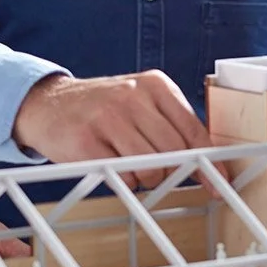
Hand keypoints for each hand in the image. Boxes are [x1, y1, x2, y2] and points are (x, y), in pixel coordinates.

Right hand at [11, 71, 211, 184]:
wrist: (47, 103)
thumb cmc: (102, 108)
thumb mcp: (139, 101)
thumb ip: (170, 125)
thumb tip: (206, 164)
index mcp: (154, 84)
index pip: (193, 129)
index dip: (209, 161)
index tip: (220, 182)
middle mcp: (132, 96)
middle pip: (174, 152)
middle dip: (171, 172)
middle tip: (159, 174)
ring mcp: (107, 117)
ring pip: (150, 167)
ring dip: (144, 178)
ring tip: (128, 163)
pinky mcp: (85, 141)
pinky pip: (121, 175)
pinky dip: (122, 180)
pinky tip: (111, 165)